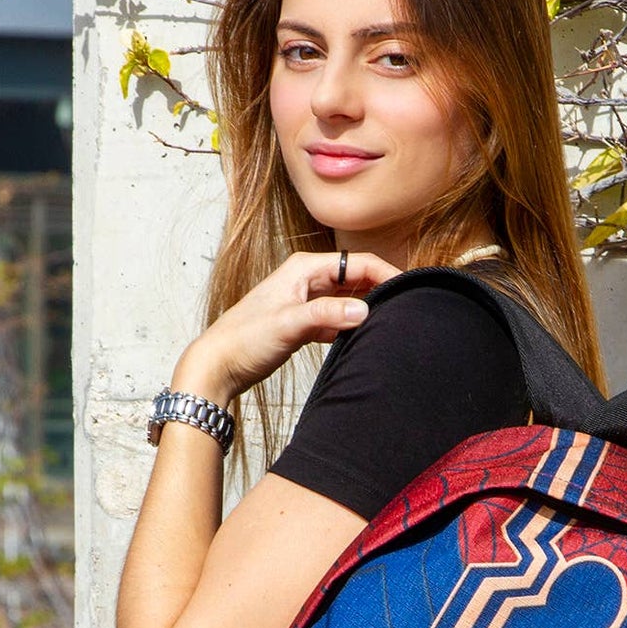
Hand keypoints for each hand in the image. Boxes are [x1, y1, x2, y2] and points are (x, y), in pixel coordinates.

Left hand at [172, 250, 399, 404]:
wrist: (218, 365)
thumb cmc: (243, 340)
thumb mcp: (288, 324)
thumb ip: (327, 315)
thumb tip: (364, 310)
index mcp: (304, 268)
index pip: (358, 262)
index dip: (386, 273)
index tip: (408, 291)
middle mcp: (307, 279)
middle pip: (356, 277)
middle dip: (381, 289)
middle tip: (405, 309)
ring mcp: (306, 300)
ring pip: (348, 298)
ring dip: (367, 307)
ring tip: (390, 322)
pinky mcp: (305, 322)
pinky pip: (338, 317)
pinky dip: (352, 325)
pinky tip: (364, 337)